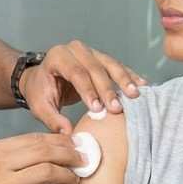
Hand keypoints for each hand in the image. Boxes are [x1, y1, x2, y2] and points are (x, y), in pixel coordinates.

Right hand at [0, 133, 85, 183]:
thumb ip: (12, 159)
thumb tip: (47, 152)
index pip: (35, 138)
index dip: (60, 141)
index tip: (74, 146)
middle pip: (44, 150)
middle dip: (69, 154)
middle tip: (83, 160)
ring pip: (48, 170)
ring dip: (68, 175)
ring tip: (75, 180)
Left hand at [21, 41, 146, 133]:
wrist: (44, 78)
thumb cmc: (41, 92)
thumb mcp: (40, 106)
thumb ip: (52, 119)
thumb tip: (68, 133)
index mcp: (57, 57)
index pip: (76, 73)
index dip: (88, 90)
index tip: (98, 109)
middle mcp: (75, 49)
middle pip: (95, 68)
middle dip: (107, 89)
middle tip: (117, 108)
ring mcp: (90, 51)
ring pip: (110, 65)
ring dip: (124, 81)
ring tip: (135, 95)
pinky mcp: (101, 57)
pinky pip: (117, 66)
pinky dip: (130, 76)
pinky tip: (142, 86)